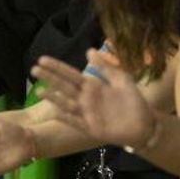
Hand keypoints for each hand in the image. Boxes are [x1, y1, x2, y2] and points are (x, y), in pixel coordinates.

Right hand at [31, 48, 154, 147]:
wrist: (145, 124)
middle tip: (34, 69)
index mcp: (92, 86)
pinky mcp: (91, 128)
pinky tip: (55, 112)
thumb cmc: (133, 102)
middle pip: (64, 86)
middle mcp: (85, 99)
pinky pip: (75, 123)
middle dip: (50, 78)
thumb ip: (106, 68)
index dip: (57, 67)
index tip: (42, 59)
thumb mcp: (122, 80)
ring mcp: (86, 114)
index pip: (70, 74)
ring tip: (40, 90)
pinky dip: (66, 118)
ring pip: (66, 104)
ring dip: (53, 98)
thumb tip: (89, 50)